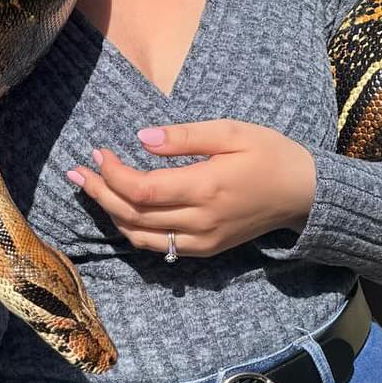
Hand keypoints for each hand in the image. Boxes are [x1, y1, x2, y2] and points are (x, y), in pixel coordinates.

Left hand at [66, 121, 316, 259]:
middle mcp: (200, 221)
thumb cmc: (269, 154)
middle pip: (133, 214)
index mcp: (206, 188)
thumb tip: (141, 140)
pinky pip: (159, 246)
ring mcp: (202, 241)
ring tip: (91, 189)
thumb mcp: (231, 132)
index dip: (112, 174)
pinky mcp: (205, 250)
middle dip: (100, 193)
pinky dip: (132, 230)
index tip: (98, 152)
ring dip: (110, 214)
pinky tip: (120, 210)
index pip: (142, 190)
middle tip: (78, 172)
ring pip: (140, 236)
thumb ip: (185, 137)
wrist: (303, 194)